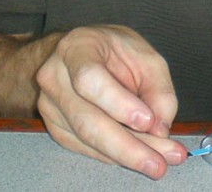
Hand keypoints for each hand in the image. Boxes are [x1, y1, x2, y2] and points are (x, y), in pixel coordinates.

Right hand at [35, 25, 185, 179]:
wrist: (80, 54)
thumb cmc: (113, 52)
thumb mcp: (145, 56)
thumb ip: (158, 89)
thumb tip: (160, 129)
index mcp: (76, 48)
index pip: (89, 79)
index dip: (118, 103)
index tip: (147, 121)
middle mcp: (55, 77)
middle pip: (86, 121)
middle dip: (127, 147)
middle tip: (159, 162)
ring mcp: (51, 105)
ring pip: (88, 140)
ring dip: (127, 156)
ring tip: (157, 162)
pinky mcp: (56, 128)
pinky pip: (87, 149)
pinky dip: (115, 156)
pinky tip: (137, 156)